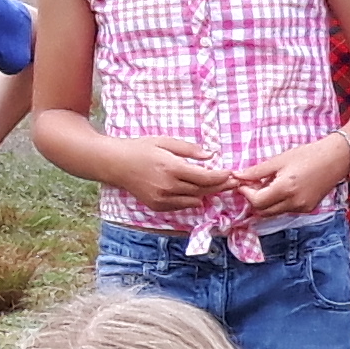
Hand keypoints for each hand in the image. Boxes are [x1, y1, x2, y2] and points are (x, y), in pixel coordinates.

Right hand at [98, 136, 240, 213]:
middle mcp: (168, 186)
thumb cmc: (141, 148)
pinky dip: (192, 200)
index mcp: (171, 168)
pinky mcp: (157, 206)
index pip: (204, 177)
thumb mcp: (165, 142)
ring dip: (208, 194)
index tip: (232, 173)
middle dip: (220, 187)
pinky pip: (181, 206)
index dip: (221, 177)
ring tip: (220, 187)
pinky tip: (199, 194)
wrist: (116, 164)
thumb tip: (211, 155)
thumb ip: (188, 149)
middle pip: (202, 191)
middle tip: (234, 183)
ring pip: (194, 201)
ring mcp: (162, 199)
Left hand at [237, 133, 349, 221]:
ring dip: (266, 202)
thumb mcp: (279, 160)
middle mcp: (294, 202)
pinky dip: (279, 202)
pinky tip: (283, 188)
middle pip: (263, 211)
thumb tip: (237, 176)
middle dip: (254, 200)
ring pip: (274, 212)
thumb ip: (257, 171)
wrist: (335, 159)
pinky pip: (286, 210)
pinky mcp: (307, 209)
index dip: (246, 194)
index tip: (243, 183)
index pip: (257, 201)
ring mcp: (302, 208)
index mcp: (285, 188)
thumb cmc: (308, 155)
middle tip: (253, 185)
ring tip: (269, 185)